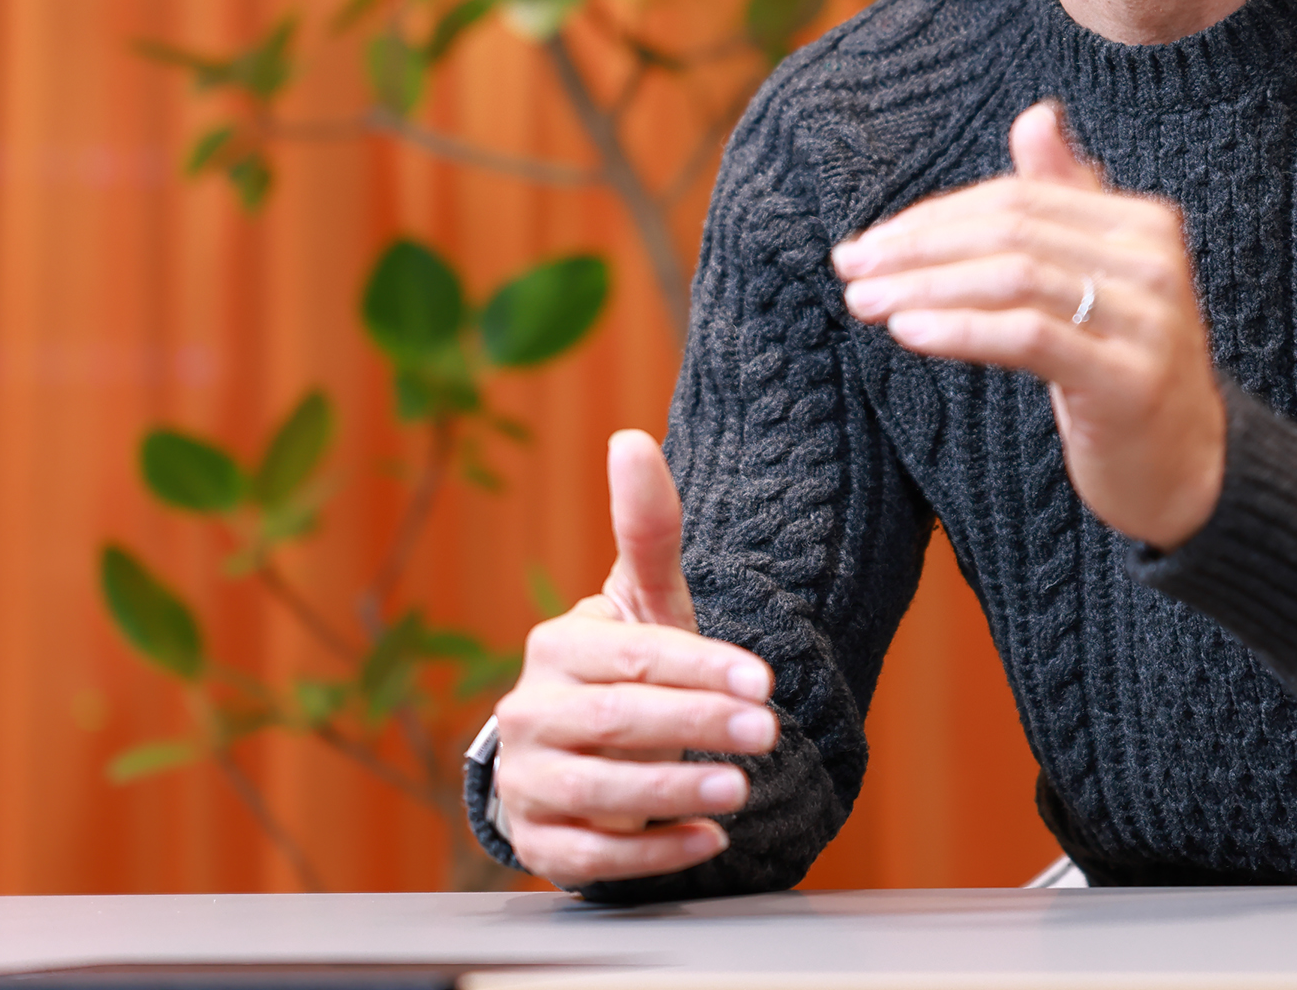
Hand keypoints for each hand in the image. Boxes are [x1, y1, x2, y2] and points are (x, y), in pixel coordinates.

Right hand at [489, 430, 777, 885]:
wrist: (575, 755)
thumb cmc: (627, 672)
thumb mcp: (645, 605)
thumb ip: (647, 531)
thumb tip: (630, 439)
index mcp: (558, 648)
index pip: (633, 655)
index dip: (700, 666)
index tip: (764, 679)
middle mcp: (532, 713)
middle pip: (614, 720)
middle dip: (695, 724)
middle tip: (766, 732)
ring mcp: (530, 781)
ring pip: (597, 790)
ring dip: (671, 790)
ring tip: (739, 789)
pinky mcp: (538, 842)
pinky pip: (587, 857)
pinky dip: (647, 854)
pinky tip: (706, 842)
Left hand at [832, 101, 1225, 549]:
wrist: (1187, 467)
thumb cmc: (1122, 367)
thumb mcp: (1095, 280)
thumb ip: (1065, 199)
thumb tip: (1034, 116)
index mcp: (1144, 223)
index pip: (1018, 200)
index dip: (936, 217)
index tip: (868, 243)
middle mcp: (1154, 261)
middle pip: (1012, 233)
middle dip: (919, 247)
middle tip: (850, 267)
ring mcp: (1149, 321)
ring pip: (1014, 279)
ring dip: (926, 287)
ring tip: (864, 303)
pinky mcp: (1130, 381)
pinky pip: (1028, 337)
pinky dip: (960, 329)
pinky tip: (909, 331)